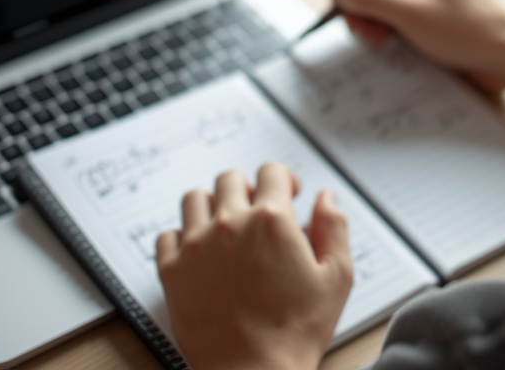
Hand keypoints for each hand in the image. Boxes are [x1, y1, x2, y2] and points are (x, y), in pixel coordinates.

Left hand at [157, 163, 352, 369]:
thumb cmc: (296, 332)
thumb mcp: (337, 277)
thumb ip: (335, 228)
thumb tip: (326, 197)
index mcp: (271, 220)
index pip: (271, 172)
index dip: (283, 179)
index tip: (287, 193)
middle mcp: (229, 224)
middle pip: (230, 179)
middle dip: (248, 189)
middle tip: (257, 213)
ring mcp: (195, 246)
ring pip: (194, 198)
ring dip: (211, 205)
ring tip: (225, 227)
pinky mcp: (172, 272)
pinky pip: (167, 235)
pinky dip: (181, 237)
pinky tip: (198, 252)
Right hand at [332, 0, 504, 92]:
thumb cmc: (468, 31)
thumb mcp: (411, 15)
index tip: (339, 7)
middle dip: (356, 2)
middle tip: (359, 33)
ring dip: (367, 18)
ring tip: (376, 42)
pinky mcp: (427, 7)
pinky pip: (391, 10)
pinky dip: (382, 26)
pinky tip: (389, 44)